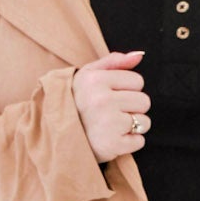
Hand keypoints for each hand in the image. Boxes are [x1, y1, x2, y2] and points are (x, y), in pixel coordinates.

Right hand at [72, 50, 149, 164]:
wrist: (55, 136)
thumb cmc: (77, 103)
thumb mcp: (88, 76)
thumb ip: (114, 62)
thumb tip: (139, 55)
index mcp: (96, 80)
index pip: (137, 81)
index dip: (126, 89)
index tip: (111, 96)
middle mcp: (102, 100)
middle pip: (144, 101)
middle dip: (132, 108)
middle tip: (111, 114)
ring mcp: (108, 124)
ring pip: (144, 122)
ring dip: (132, 127)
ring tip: (112, 127)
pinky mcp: (112, 145)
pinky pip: (139, 142)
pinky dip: (129, 143)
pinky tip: (112, 140)